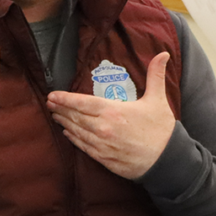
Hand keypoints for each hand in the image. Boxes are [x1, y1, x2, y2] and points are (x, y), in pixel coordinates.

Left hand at [46, 53, 172, 179]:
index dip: (65, 99)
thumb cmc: (161, 130)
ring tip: (55, 115)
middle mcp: (103, 128)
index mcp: (113, 112)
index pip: (82, 103)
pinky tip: (67, 133)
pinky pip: (83, 147)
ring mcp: (102, 145)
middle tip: (49, 103)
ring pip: (77, 132)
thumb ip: (155, 75)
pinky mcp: (104, 159)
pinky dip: (73, 139)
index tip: (52, 95)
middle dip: (60, 109)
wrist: (166, 161)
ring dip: (64, 123)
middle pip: (75, 117)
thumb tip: (163, 54)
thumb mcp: (158, 99)